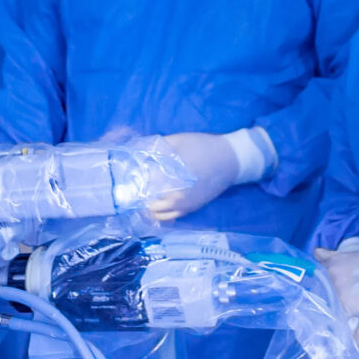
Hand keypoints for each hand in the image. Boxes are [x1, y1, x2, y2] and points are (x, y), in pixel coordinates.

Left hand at [144, 127, 275, 221]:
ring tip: (143, 196)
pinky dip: (160, 212)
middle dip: (139, 197)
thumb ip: (156, 147)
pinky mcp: (192, 209)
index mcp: (171, 179)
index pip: (144, 186)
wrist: (231, 159)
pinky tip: (156, 202)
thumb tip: (138, 153)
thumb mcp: (178, 140)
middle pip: (147, 204)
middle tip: (134, 187)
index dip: (133, 182)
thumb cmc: (204, 147)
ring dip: (148, 207)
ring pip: (157, 215)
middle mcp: (176, 197)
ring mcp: (185, 206)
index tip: (127, 177)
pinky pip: (169, 217)